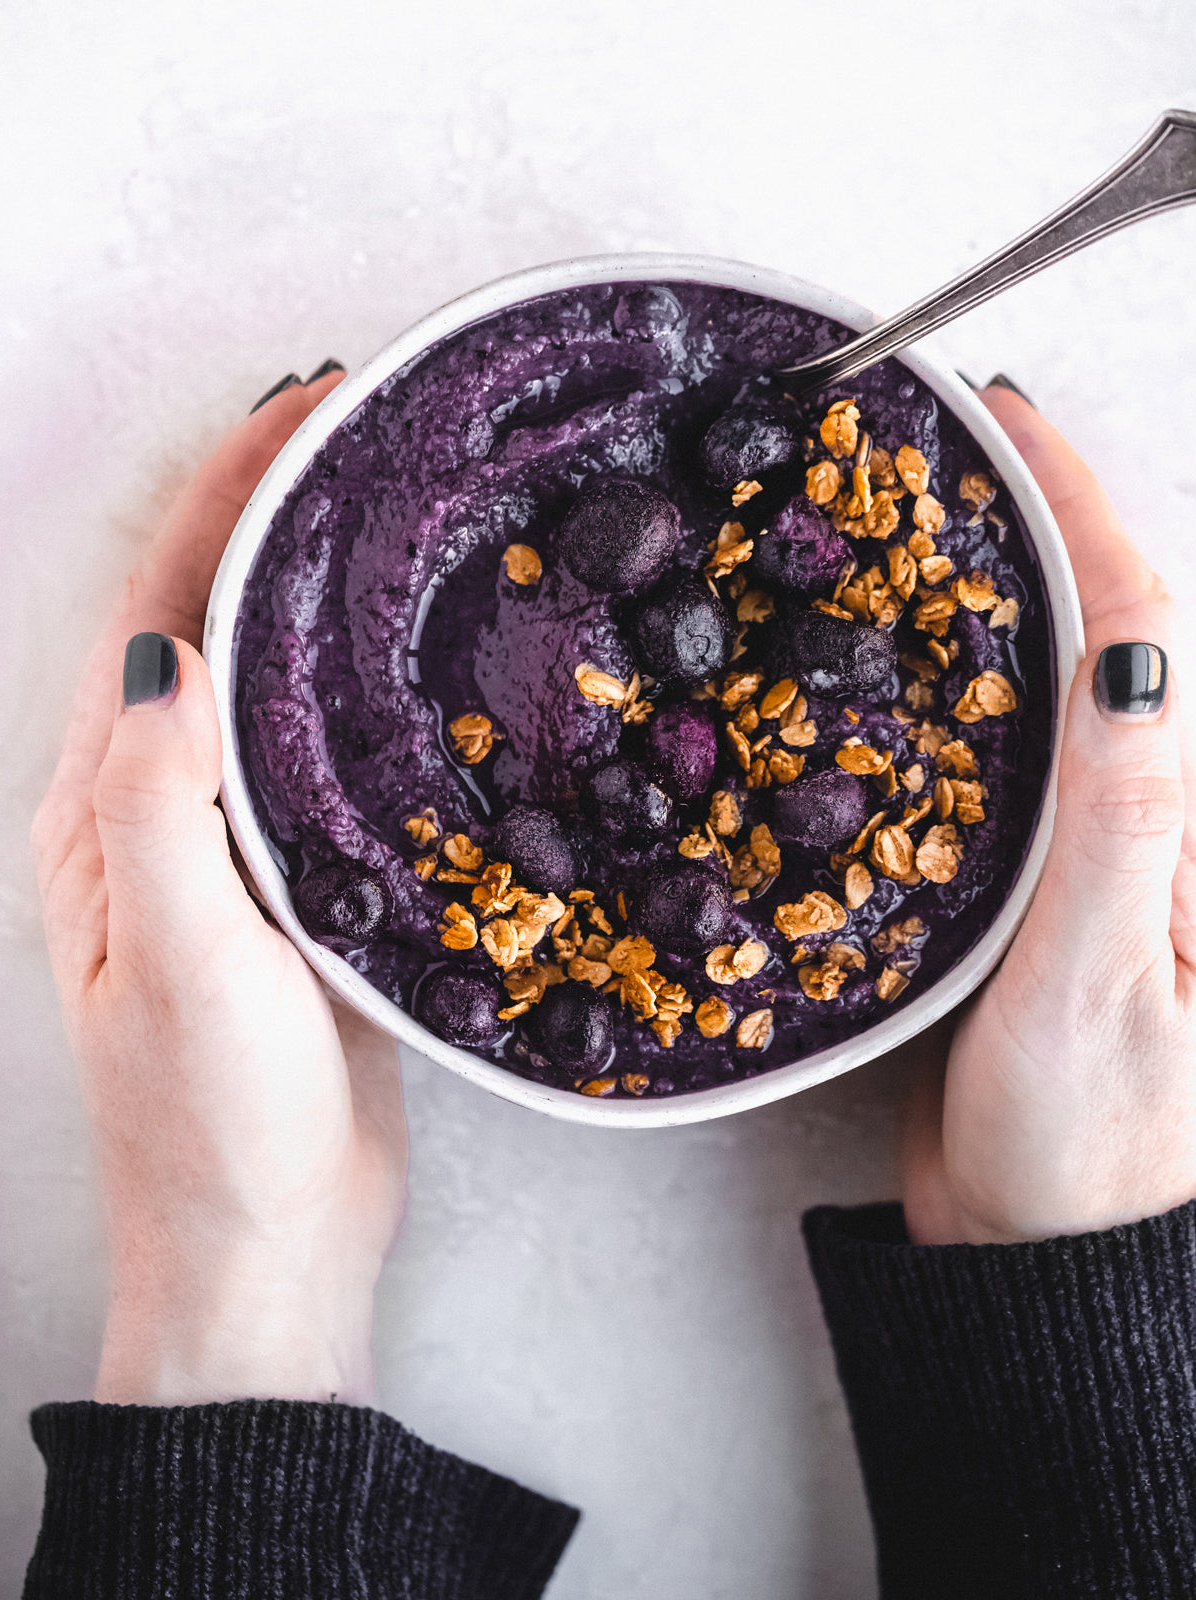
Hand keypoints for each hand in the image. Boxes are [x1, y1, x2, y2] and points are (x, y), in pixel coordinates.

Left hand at [32, 370, 407, 1404]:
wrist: (266, 1247)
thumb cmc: (212, 1122)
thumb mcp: (179, 959)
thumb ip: (161, 803)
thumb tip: (167, 641)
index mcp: (107, 804)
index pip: (159, 605)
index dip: (226, 494)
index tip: (309, 408)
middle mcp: (160, 805)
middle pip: (211, 617)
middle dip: (277, 512)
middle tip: (372, 433)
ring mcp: (232, 843)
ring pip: (274, 678)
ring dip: (324, 586)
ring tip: (405, 512)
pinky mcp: (301, 884)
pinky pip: (327, 752)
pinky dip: (366, 682)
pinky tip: (424, 658)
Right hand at [903, 387, 1193, 1245]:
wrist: (1038, 1249)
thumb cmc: (1088, 1145)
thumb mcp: (1100, 985)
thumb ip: (1119, 822)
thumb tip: (1125, 651)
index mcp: (1192, 830)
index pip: (1148, 633)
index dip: (1082, 515)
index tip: (1011, 425)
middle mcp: (1155, 821)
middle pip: (1110, 638)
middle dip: (1048, 525)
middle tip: (962, 441)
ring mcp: (1093, 851)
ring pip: (1053, 691)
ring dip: (1003, 592)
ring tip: (932, 514)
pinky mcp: (1031, 887)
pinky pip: (1003, 762)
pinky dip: (965, 689)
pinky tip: (916, 658)